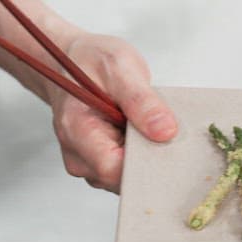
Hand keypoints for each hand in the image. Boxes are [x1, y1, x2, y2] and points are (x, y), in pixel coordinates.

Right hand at [49, 33, 176, 192]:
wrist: (74, 62)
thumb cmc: (92, 63)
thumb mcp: (120, 67)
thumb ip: (142, 100)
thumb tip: (165, 132)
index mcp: (77, 130)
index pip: (112, 169)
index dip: (143, 164)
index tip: (167, 147)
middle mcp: (78, 155)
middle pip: (121, 180)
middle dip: (149, 162)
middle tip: (167, 134)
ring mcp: (88, 164)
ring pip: (127, 179)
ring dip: (147, 159)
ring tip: (151, 129)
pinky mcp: (100, 164)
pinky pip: (128, 173)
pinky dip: (143, 158)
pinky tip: (146, 137)